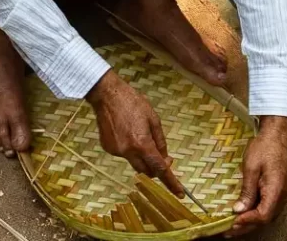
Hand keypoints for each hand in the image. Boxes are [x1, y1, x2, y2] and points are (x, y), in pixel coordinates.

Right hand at [86, 70, 183, 196]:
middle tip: (163, 156)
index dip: (171, 182)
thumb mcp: (153, 118)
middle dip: (156, 167)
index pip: (159, 169)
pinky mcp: (108, 148)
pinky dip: (129, 149)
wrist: (107, 94)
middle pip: (146, 171)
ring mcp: (116, 151)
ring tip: (139, 134)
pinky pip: (124, 155)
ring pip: (134, 163)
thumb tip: (164, 157)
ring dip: (142, 157)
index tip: (179, 193)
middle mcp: (128, 151)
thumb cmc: (132, 102)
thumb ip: (160, 141)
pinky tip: (126, 132)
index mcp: (142, 143)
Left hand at [225, 116, 286, 237]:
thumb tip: (239, 210)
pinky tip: (245, 213)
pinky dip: (257, 212)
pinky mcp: (282, 189)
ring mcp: (285, 193)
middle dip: (246, 226)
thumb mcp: (251, 167)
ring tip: (233, 226)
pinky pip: (269, 206)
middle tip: (227, 231)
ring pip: (268, 214)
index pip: (263, 215)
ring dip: (251, 221)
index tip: (231, 223)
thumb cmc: (264, 146)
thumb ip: (247, 190)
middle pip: (265, 218)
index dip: (247, 221)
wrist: (278, 134)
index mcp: (277, 190)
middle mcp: (284, 196)